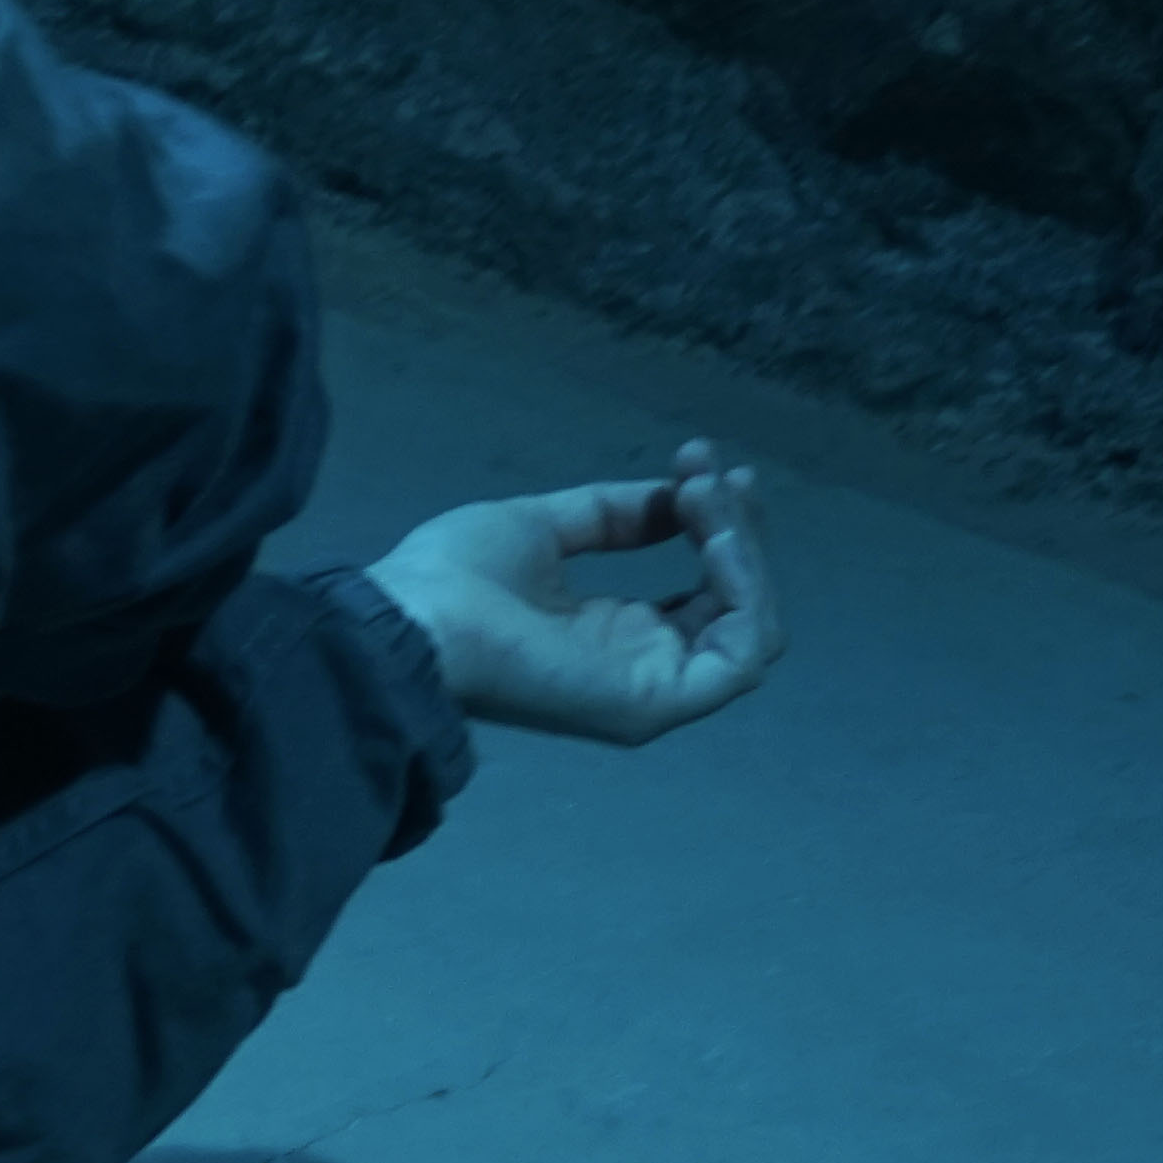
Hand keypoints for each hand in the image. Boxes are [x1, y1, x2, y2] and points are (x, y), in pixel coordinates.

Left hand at [364, 440, 783, 745]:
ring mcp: (653, 689)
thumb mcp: (544, 526)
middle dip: (736, 528)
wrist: (412, 620)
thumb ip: (613, 516)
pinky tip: (714, 541)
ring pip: (749, 627)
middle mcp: (642, 666)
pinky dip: (743, 593)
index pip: (703, 591)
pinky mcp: (658, 701)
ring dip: (742, 552)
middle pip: (734, 605)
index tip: (700, 461)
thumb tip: (675, 497)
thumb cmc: (454, 578)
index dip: (716, 524)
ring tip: (705, 498)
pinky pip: (740, 657)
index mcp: (612, 635)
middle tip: (710, 472)